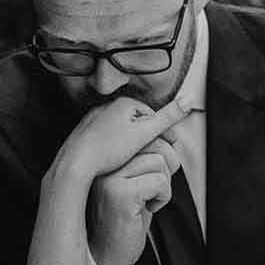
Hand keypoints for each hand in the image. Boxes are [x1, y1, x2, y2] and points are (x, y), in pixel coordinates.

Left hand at [54, 91, 190, 188]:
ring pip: (122, 132)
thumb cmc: (108, 150)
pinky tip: (118, 161)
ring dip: (133, 143)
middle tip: (158, 153)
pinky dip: (116, 148)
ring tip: (138, 159)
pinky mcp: (85, 134)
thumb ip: (167, 117)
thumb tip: (189, 100)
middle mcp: (107, 106)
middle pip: (137, 123)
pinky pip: (107, 140)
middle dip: (149, 137)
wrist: (76, 164)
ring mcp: (95, 120)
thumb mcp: (144, 133)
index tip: (171, 143)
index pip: (152, 115)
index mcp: (124, 102)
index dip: (164, 130)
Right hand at [86, 137, 181, 264]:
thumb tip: (171, 136)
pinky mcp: (120, 194)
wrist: (107, 254)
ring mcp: (110, 178)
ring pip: (159, 162)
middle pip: (154, 143)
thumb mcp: (137, 182)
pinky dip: (163, 197)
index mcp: (108, 158)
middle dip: (168, 165)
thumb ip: (147, 158)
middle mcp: (105, 164)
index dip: (164, 146)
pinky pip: (159, 182)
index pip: (144, 133)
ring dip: (164, 184)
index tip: (164, 166)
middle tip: (157, 188)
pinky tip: (148, 209)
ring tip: (148, 200)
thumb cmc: (123, 220)